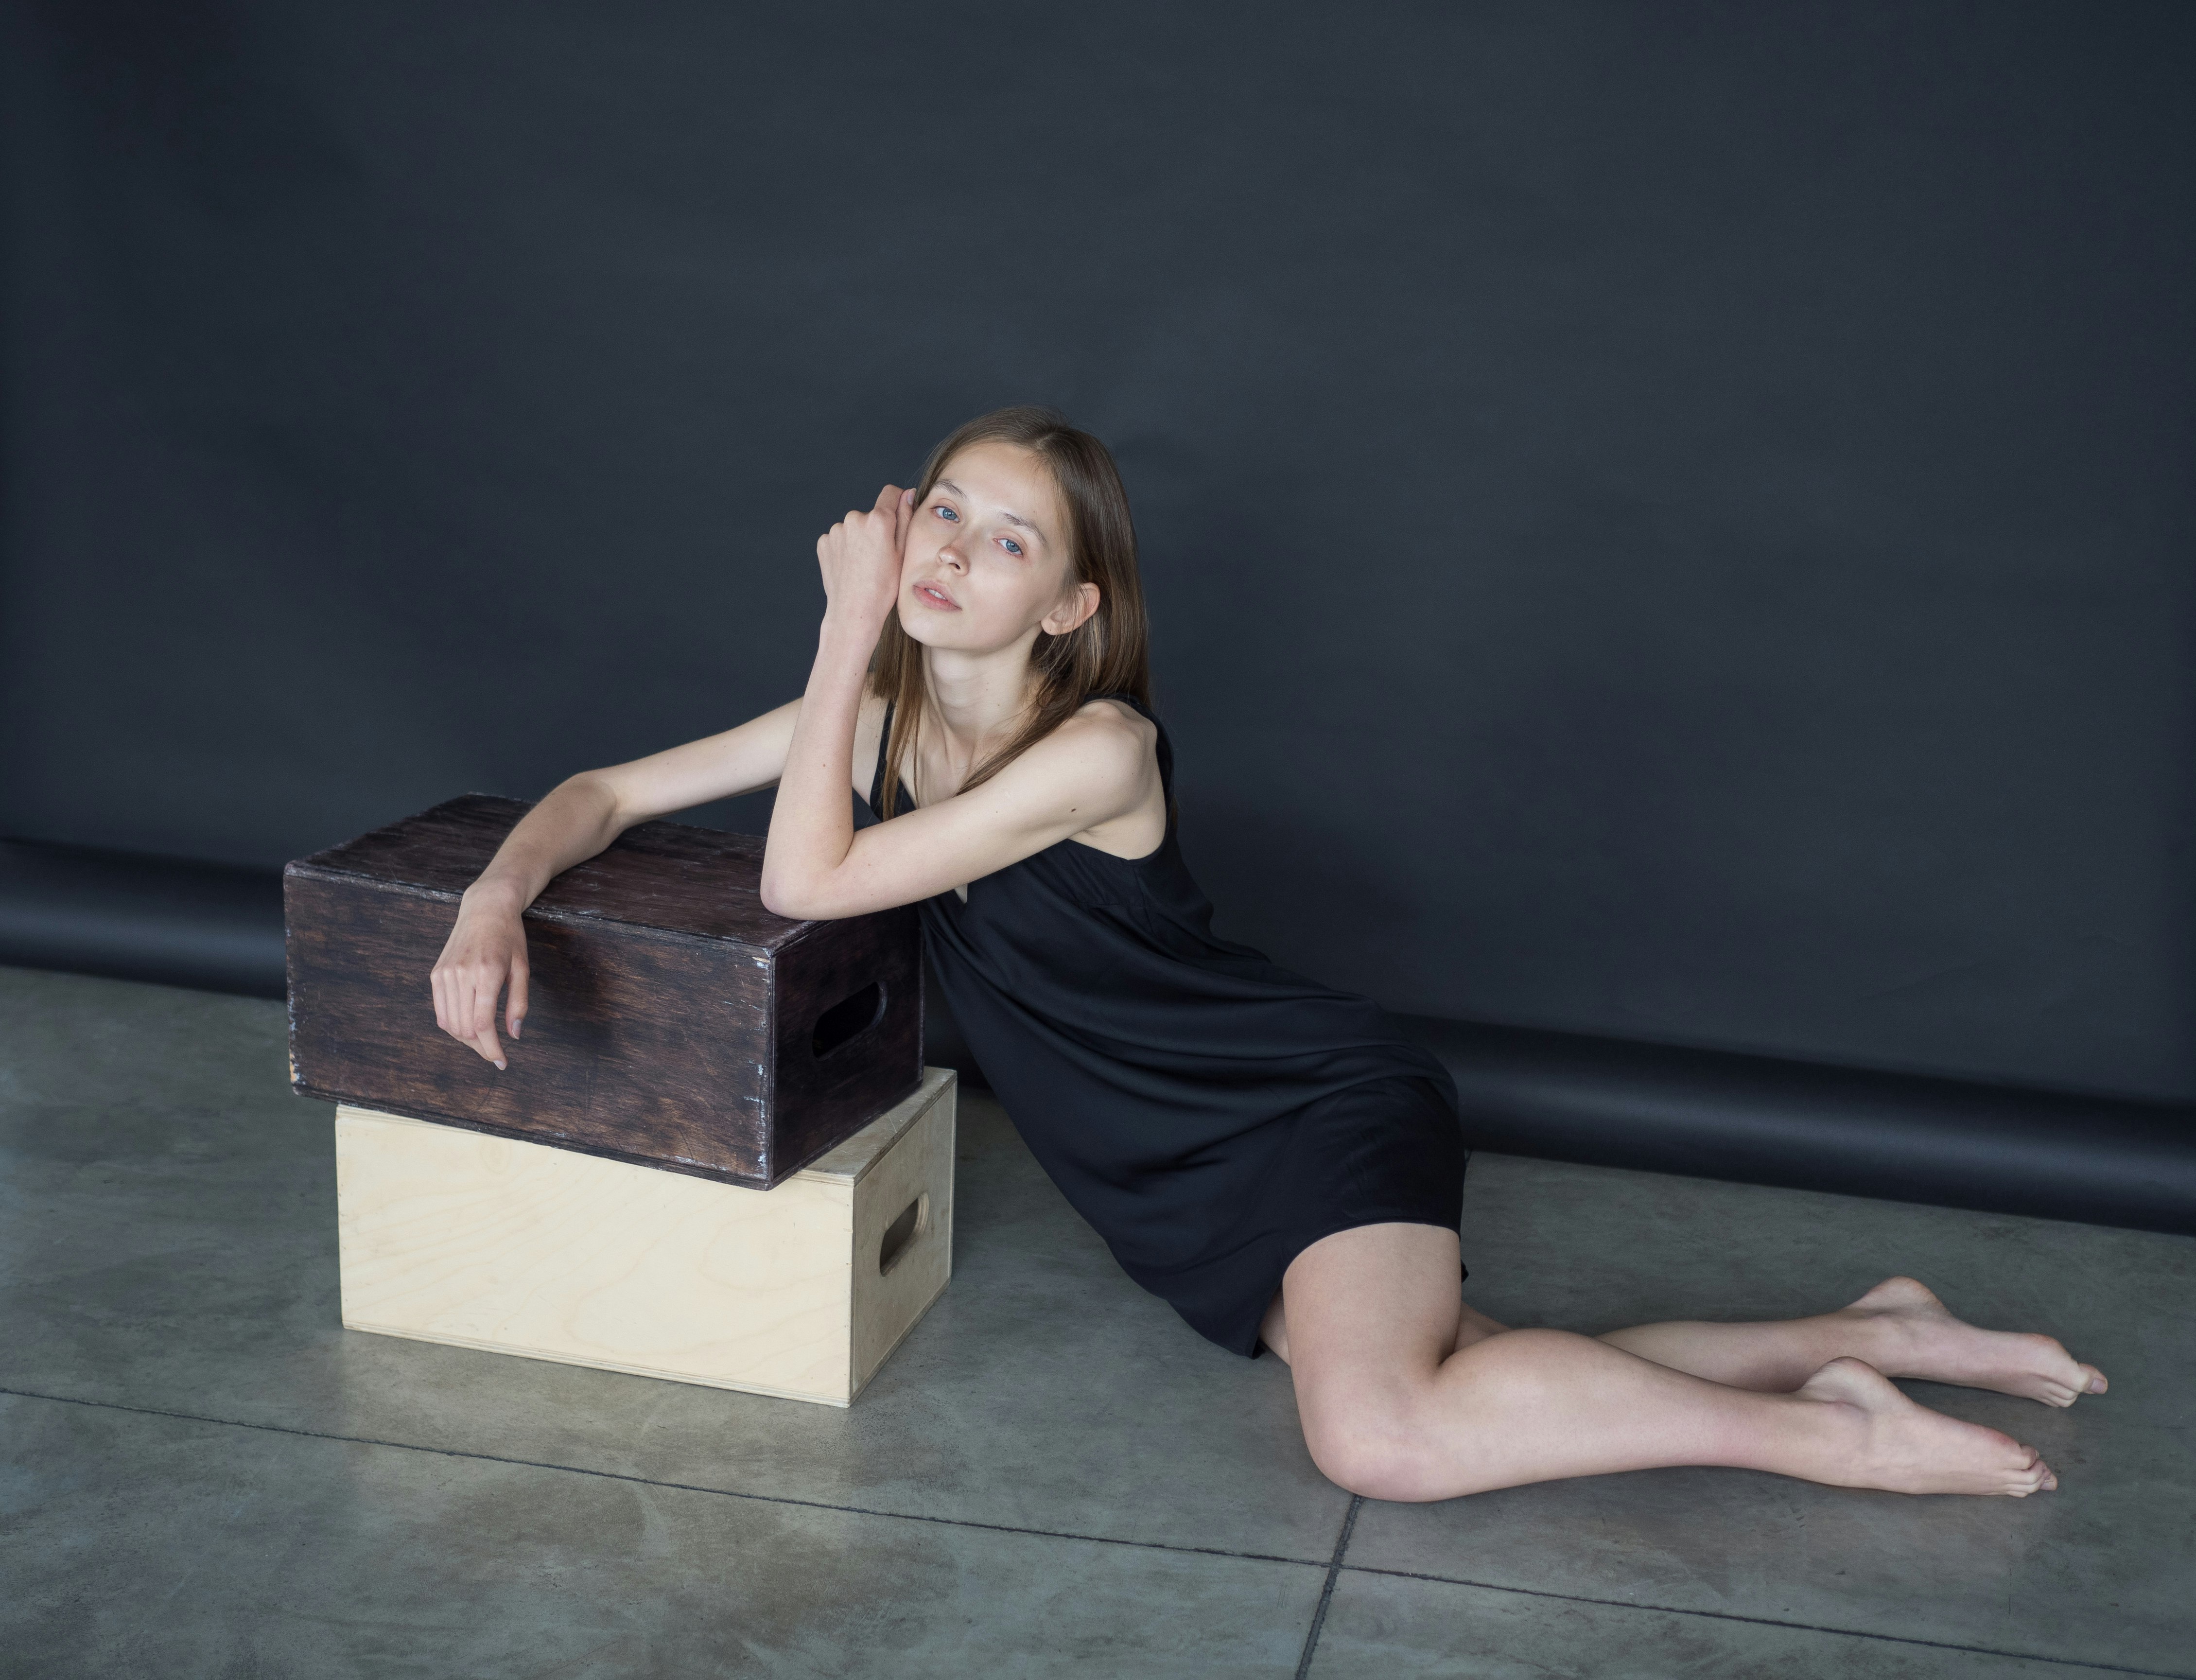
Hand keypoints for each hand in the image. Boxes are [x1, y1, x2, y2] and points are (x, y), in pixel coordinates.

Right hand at [430, 893, 529, 1067]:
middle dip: (481, 1048)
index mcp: (486, 973)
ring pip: (450, 1024)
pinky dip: (452, 1025)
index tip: (502, 1062)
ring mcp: (445, 975)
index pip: (482, 1024)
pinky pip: (440, 1011)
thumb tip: (513, 1035)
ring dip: (467, 1040)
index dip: (491, 1048)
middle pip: (465, 1028)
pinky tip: (468, 1028)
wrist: (485, 909)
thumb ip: (518, 1003)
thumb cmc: (510, 938)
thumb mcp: (523, 969)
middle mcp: (461, 974)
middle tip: (495, 1054)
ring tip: (484, 1042)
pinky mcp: (436, 974)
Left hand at [816, 483, 914, 632]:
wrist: (854, 611)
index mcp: (878, 520)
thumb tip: (906, 494)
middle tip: (880, 557)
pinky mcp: (824, 542)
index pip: (890, 493)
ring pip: (854, 527)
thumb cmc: (884, 587)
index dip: (897, 504)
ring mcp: (836, 531)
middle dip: (876, 528)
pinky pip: (839, 538)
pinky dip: (845, 548)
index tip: (897, 520)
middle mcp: (854, 519)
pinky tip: (850, 567)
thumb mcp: (903, 554)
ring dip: (859, 539)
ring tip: (864, 565)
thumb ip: (905, 519)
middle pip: (870, 514)